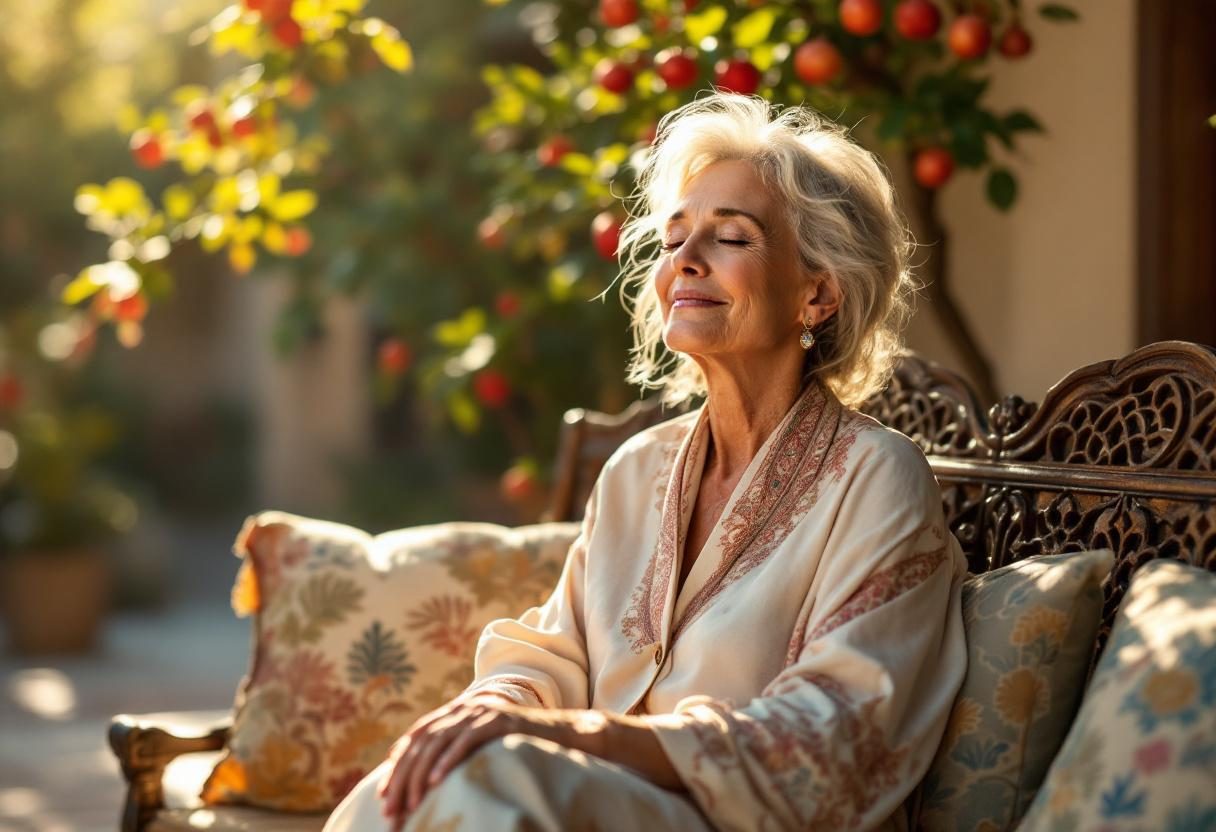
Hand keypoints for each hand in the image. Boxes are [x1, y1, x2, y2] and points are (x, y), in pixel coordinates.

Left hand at [375, 694, 589, 828]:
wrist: (561, 734)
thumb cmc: (519, 748)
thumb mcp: (481, 749)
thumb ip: (456, 753)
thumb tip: (422, 783)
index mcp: (456, 714)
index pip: (416, 737)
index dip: (397, 765)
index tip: (384, 795)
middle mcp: (464, 709)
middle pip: (422, 742)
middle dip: (402, 776)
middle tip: (391, 808)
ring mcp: (481, 712)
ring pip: (439, 742)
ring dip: (420, 774)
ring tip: (411, 802)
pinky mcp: (498, 720)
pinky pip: (467, 740)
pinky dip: (448, 760)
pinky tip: (436, 781)